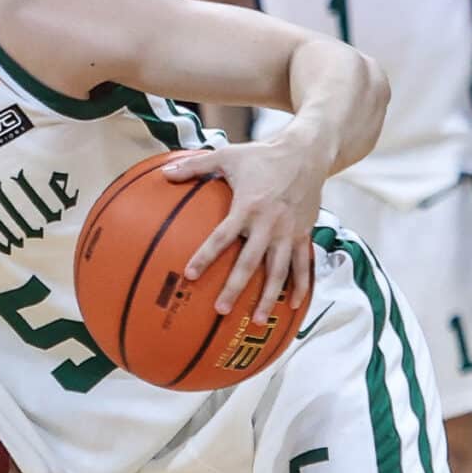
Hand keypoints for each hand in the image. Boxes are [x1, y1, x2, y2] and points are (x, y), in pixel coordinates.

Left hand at [159, 139, 321, 321]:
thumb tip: (164, 172)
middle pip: (250, 262)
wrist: (307, 152)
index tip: (190, 275)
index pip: (222, 236)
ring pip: (279, 271)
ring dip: (268, 297)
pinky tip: (292, 307)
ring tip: (256, 320)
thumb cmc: (262, 155)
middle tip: (220, 310)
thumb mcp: (227, 155)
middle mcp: (269, 224)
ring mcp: (289, 232)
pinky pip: (303, 265)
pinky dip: (300, 287)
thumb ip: (195, 165)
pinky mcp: (304, 235)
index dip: (206, 256)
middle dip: (235, 287)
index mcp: (248, 206)